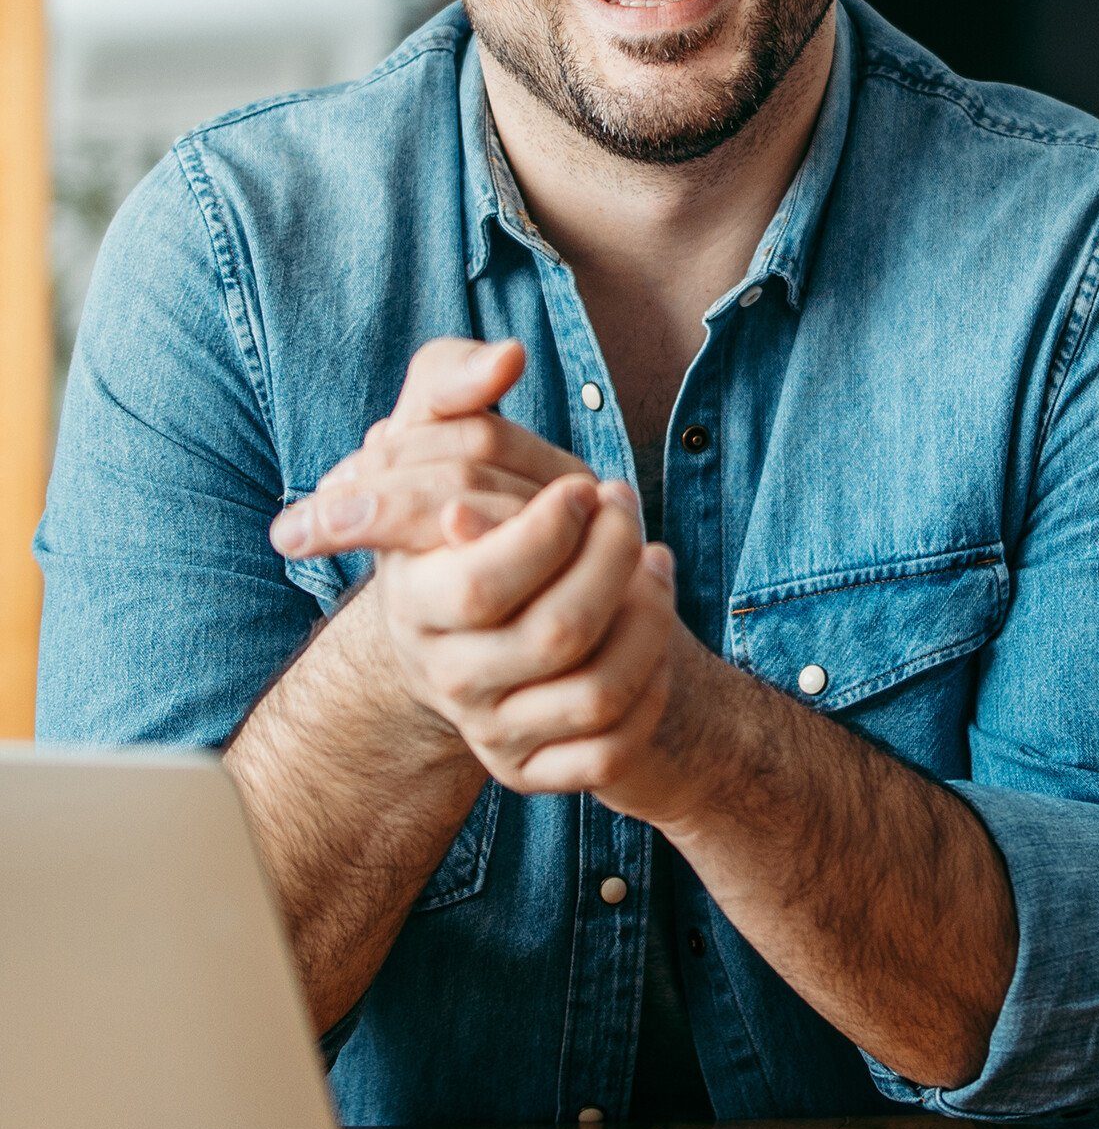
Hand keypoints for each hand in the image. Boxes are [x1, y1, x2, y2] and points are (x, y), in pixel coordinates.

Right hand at [271, 336, 727, 824]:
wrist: (475, 614)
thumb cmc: (470, 511)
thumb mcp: (445, 432)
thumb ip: (451, 382)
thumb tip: (503, 359)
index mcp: (415, 599)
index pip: (488, 583)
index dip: (555, 531)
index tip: (583, 488)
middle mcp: (447, 674)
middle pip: (559, 633)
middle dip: (617, 560)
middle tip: (627, 510)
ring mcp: (493, 727)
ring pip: (599, 692)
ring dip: (651, 618)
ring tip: (654, 562)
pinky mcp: (535, 769)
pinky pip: (612, 750)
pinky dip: (653, 689)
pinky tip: (651, 630)